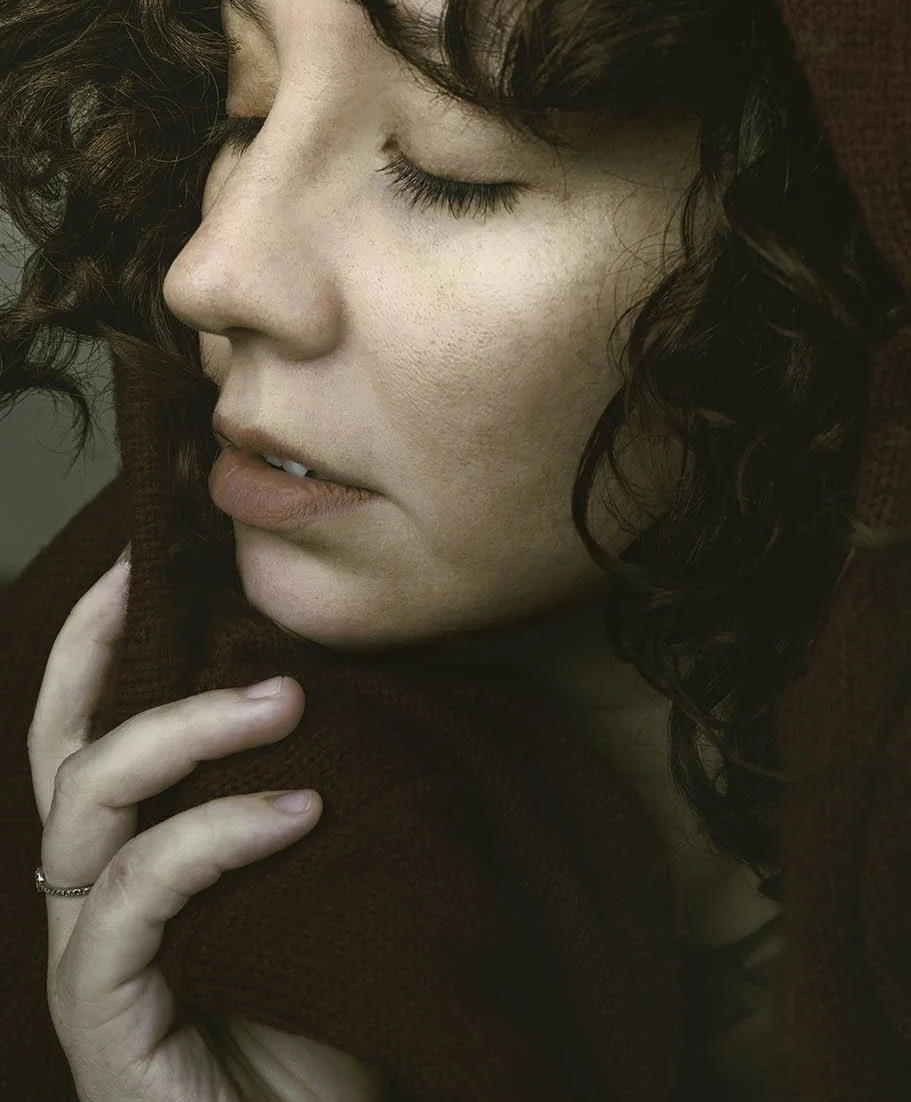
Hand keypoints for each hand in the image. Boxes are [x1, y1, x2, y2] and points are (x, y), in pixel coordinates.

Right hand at [27, 551, 325, 1101]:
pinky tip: (300, 814)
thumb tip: (343, 691)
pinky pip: (137, 892)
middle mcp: (94, 903)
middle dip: (103, 649)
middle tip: (178, 583)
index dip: (101, 643)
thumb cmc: (326, 1031)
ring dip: (182, 732)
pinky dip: (213, 836)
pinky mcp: (99, 1016)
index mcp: (134, 866)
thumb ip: (311, 804)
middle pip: (62, 749)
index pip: (93, 734)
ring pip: (89, 803)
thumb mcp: (325, 893)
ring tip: (285, 703)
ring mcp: (90, 960)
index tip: (145, 560)